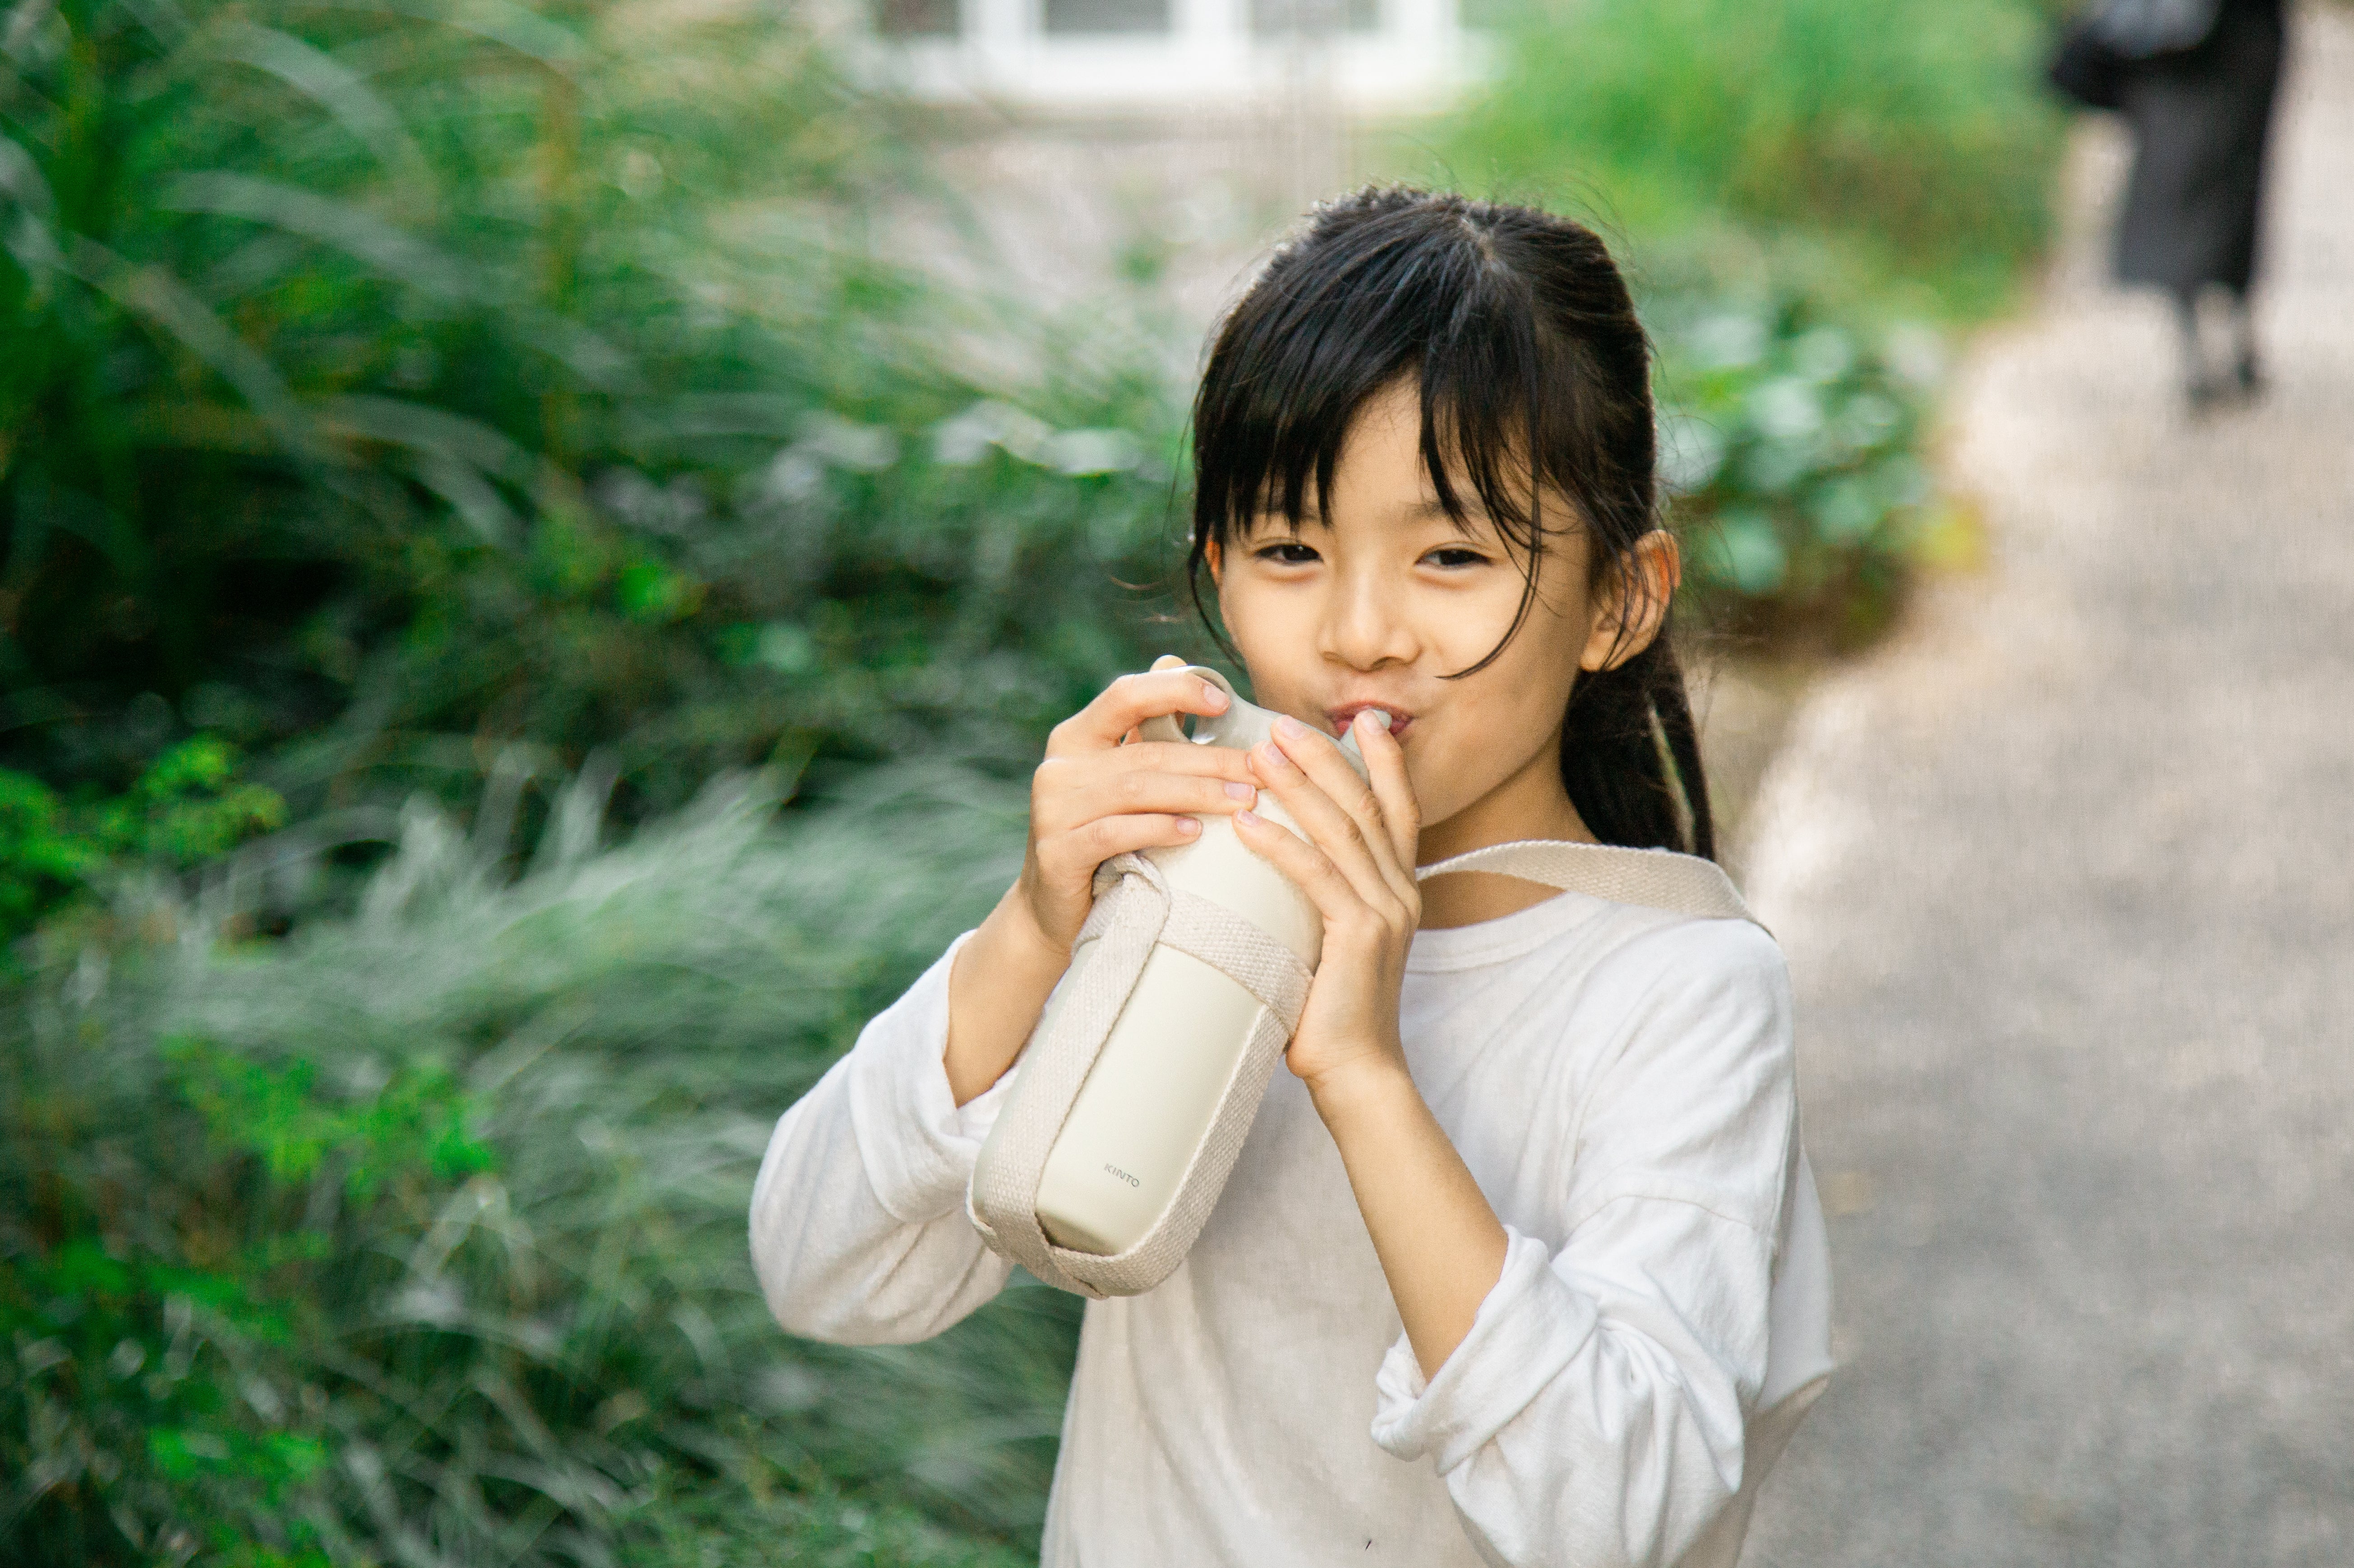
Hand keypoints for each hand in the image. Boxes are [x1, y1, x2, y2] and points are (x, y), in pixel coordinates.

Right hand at [1014, 656, 1260, 954]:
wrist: (1055, 912)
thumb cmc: (1105, 837)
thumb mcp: (1122, 780)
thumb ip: (1145, 730)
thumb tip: (1173, 659)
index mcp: (1076, 737)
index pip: (1126, 695)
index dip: (1175, 690)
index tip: (1224, 701)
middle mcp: (1059, 766)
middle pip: (1146, 751)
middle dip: (1211, 759)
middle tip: (1260, 771)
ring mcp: (1053, 810)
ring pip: (1136, 790)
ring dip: (1197, 793)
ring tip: (1243, 802)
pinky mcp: (1056, 853)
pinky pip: (1115, 833)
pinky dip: (1159, 829)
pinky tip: (1194, 832)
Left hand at [1234, 709, 1422, 1098]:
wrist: (1359, 1072)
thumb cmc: (1332, 1010)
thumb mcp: (1334, 942)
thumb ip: (1324, 899)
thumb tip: (1277, 859)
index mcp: (1399, 890)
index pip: (1398, 809)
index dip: (1384, 761)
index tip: (1364, 718)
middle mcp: (1400, 893)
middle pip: (1365, 805)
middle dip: (1325, 758)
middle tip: (1282, 723)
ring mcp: (1384, 912)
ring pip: (1341, 830)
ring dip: (1298, 787)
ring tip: (1259, 753)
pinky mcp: (1359, 936)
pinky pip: (1317, 876)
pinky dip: (1280, 845)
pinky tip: (1246, 824)